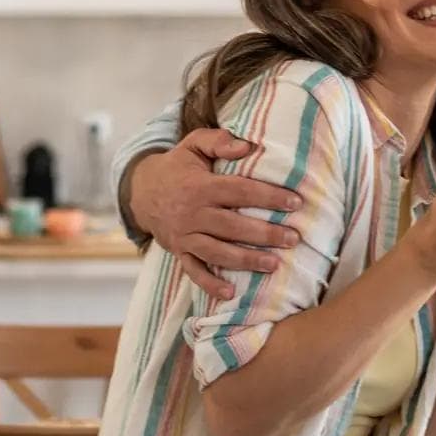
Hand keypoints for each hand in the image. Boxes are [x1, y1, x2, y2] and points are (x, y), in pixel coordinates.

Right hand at [128, 129, 301, 299]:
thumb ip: (219, 141)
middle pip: (233, 226)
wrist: (140, 191)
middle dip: (265, 233)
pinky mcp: (178, 252)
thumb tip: (246, 147)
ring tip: (274, 265)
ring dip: (246, 260)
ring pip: (217, 252)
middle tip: (294, 238)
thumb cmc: (178, 166)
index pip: (241, 191)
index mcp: (201, 186)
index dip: (269, 196)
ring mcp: (184, 236)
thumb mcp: (193, 143)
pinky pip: (193, 271)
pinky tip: (231, 293)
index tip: (296, 202)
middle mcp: (193, 213)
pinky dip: (210, 284)